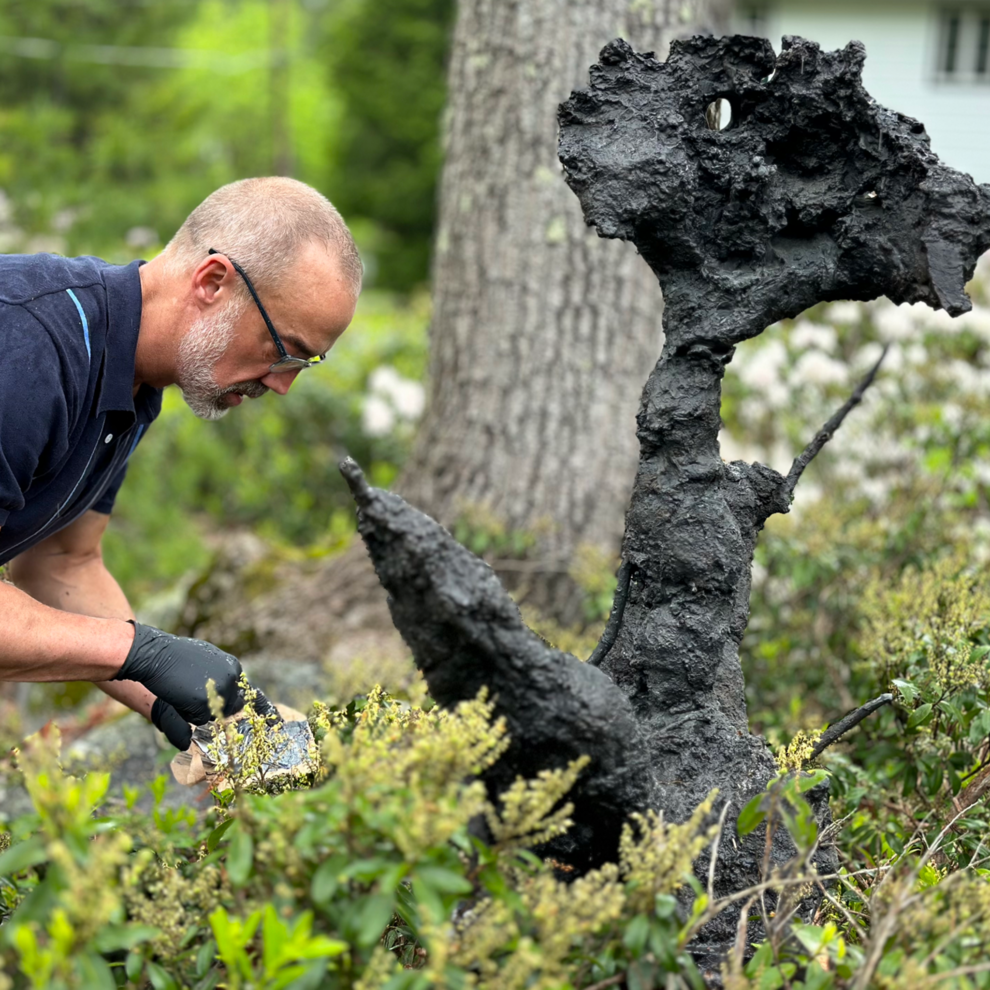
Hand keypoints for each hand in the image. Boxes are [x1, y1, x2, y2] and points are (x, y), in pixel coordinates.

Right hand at [114, 622, 245, 739]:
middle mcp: (232, 677)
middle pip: (228, 706)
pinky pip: (199, 719)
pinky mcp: (206, 702)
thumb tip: (227, 693)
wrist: (157, 655)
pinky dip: (187, 713)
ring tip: (184, 689)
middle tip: (191, 690)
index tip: (214, 696)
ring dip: (198, 709)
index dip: (224, 698)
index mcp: (233, 666)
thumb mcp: (207, 660)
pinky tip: (179, 696)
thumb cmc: (177, 657)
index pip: (238, 693)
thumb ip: (220, 674)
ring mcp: (221, 690)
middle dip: (211, 705)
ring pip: (213, 713)